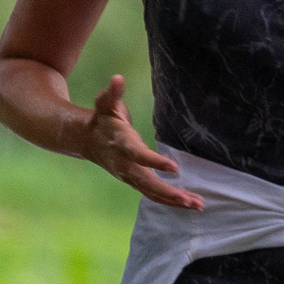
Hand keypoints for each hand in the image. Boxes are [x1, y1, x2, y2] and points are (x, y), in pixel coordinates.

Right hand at [81, 75, 202, 209]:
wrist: (85, 140)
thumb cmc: (101, 119)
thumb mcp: (105, 104)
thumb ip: (112, 93)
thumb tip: (117, 79)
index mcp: (121, 145)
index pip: (139, 156)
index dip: (155, 162)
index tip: (174, 167)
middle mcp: (125, 165)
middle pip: (148, 183)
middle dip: (170, 192)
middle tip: (191, 200)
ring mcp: (129, 176)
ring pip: (152, 193)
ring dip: (175, 200)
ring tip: (198, 205)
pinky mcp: (135, 181)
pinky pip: (153, 194)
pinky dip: (170, 200)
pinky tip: (189, 203)